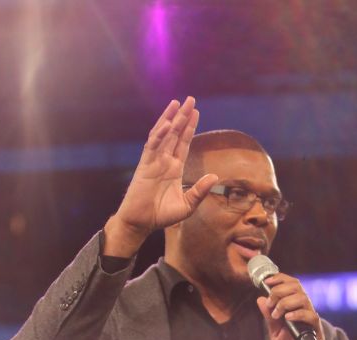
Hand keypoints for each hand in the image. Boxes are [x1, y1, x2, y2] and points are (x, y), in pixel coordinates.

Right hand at [104, 96, 217, 256]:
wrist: (142, 223)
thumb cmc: (162, 216)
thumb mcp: (187, 205)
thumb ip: (200, 190)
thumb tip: (215, 176)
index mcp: (174, 168)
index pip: (183, 143)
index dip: (189, 128)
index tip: (196, 112)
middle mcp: (164, 161)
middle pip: (175, 134)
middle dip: (182, 117)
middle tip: (191, 99)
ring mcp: (153, 161)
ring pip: (163, 135)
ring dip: (171, 119)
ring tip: (178, 103)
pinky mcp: (144, 165)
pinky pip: (152, 146)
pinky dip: (159, 134)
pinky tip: (167, 123)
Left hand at [257, 275, 336, 339]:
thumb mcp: (276, 334)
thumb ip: (269, 318)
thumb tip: (260, 299)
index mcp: (295, 307)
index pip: (291, 284)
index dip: (279, 278)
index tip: (266, 282)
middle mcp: (305, 309)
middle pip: (297, 286)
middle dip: (279, 290)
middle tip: (270, 302)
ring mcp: (311, 319)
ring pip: (303, 298)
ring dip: (285, 302)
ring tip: (277, 314)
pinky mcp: (316, 330)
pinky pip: (310, 316)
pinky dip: (297, 314)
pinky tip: (287, 319)